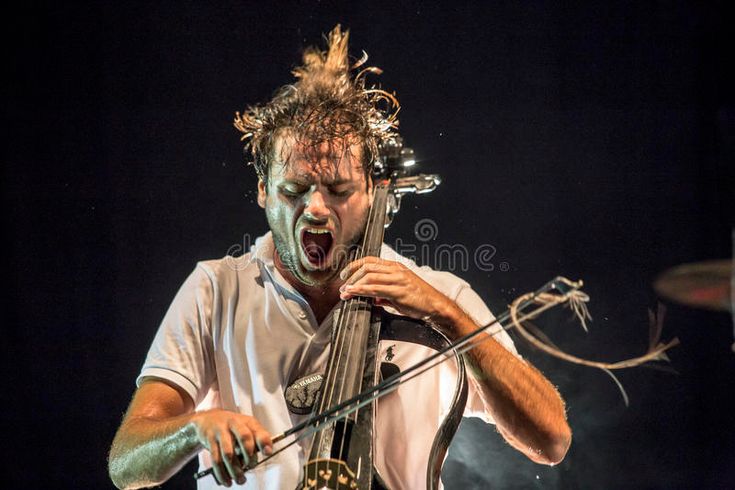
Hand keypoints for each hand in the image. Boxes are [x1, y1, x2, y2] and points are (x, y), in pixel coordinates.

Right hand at [191, 409, 272, 486]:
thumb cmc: (232, 427)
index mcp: (247, 421)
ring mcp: (221, 431)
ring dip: (235, 470)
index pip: (258, 430)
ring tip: (240, 479)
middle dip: (249, 455)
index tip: (267, 453)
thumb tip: (267, 452)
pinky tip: (226, 480)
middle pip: (244, 437)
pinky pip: (216, 459)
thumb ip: (257, 438)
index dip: (264, 442)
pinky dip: (221, 473)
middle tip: (251, 466)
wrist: (208, 419)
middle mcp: (234, 423)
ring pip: (228, 453)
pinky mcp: (210, 440)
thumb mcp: (246, 427)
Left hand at [339, 257, 457, 323]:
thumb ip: (384, 295)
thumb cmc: (420, 299)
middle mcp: (396, 270)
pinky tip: (354, 293)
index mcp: (396, 267)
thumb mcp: (399, 294)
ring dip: (354, 284)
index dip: (354, 265)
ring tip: (345, 292)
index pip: (370, 260)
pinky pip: (376, 289)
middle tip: (342, 286)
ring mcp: (398, 279)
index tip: (344, 274)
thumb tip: (372, 299)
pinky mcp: (399, 291)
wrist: (436, 306)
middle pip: (367, 267)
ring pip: (369, 276)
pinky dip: (362, 290)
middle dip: (351, 276)